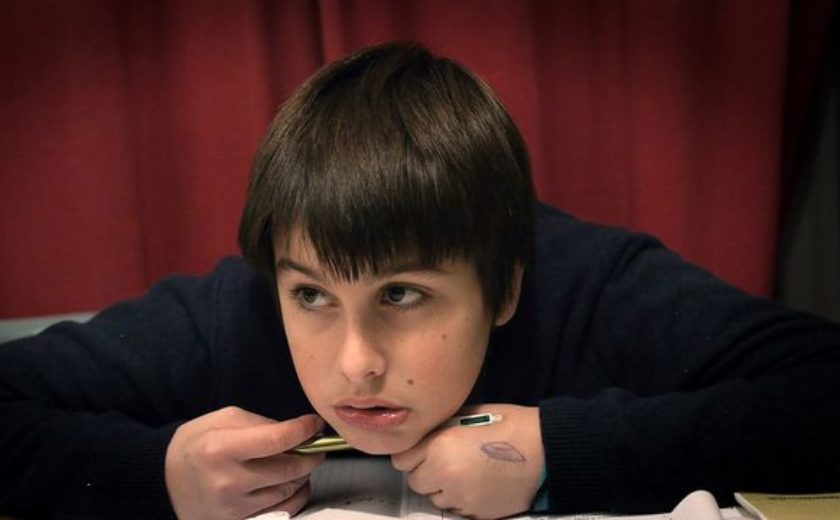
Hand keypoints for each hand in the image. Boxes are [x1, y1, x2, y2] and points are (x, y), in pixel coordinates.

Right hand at [164, 406, 324, 518]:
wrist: (164, 481)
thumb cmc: (196, 445)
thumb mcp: (222, 419)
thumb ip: (261, 423)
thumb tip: (296, 432)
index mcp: (220, 449)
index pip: (277, 439)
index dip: (304, 430)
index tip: (314, 424)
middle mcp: (227, 482)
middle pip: (289, 469)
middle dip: (310, 454)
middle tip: (313, 445)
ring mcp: (233, 508)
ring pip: (290, 491)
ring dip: (303, 475)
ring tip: (298, 462)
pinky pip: (283, 511)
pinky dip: (294, 495)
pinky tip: (290, 482)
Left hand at [391, 404, 543, 518]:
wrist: (548, 453)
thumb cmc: (513, 425)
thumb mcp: (472, 414)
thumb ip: (443, 427)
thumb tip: (426, 433)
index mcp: (441, 446)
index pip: (402, 460)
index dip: (413, 453)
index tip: (424, 448)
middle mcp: (445, 476)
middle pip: (416, 481)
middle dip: (426, 471)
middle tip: (446, 458)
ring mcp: (462, 499)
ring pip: (436, 497)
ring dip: (443, 487)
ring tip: (465, 471)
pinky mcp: (477, 514)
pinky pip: (456, 508)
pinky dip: (461, 498)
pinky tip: (478, 483)